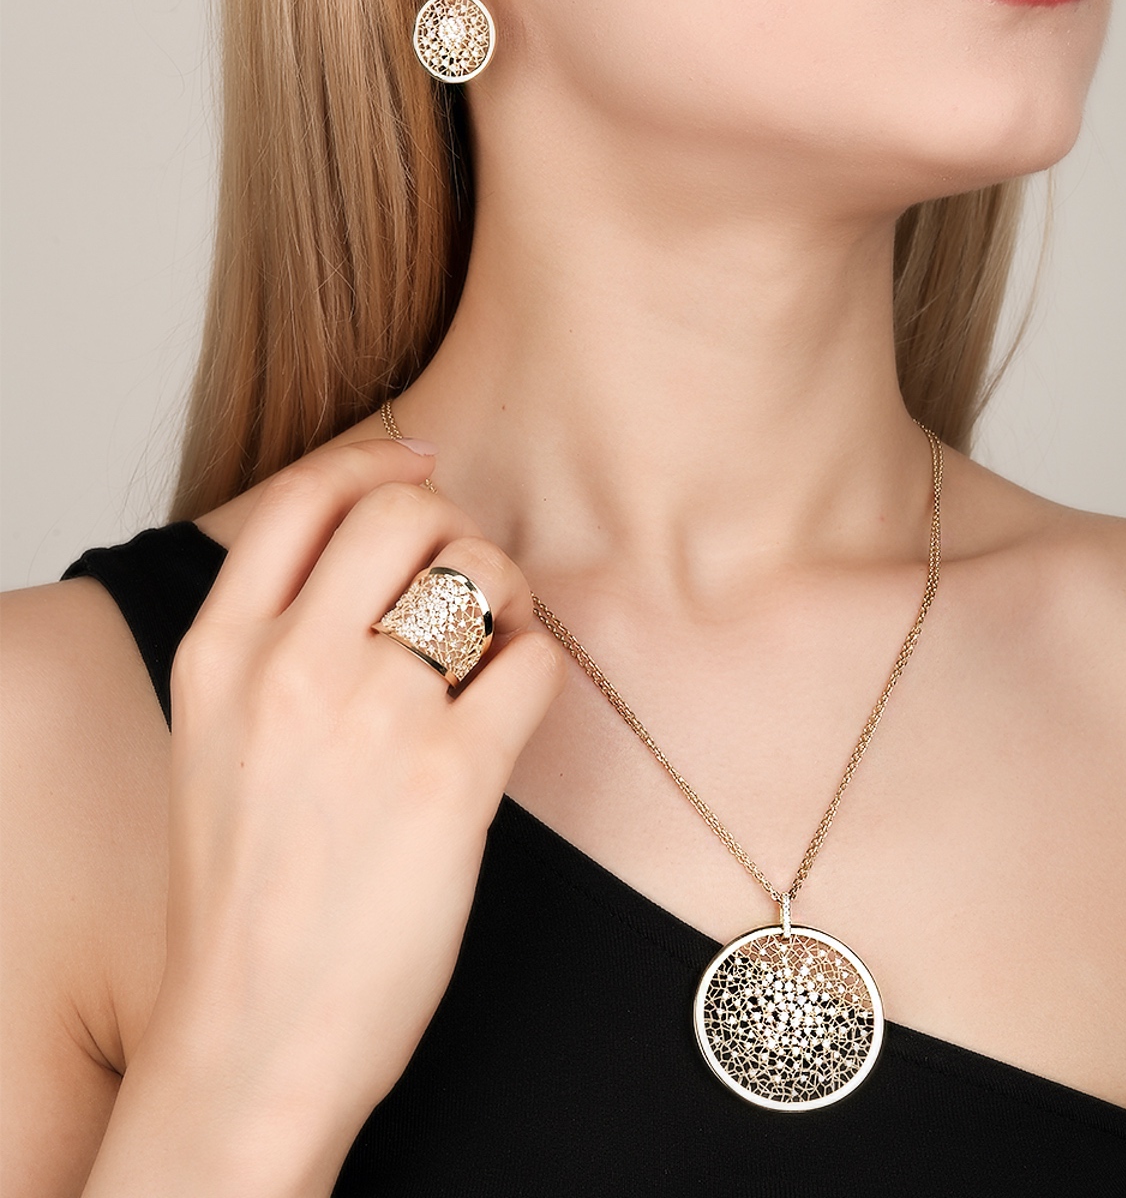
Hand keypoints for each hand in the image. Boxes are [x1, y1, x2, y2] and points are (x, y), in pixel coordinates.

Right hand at [146, 438, 567, 1141]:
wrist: (254, 1034)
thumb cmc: (246, 888)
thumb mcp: (218, 737)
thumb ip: (274, 636)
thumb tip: (378, 540)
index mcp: (219, 651)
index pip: (305, 494)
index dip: (378, 459)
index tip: (421, 461)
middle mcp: (289, 667)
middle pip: (405, 510)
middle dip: (457, 526)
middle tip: (469, 582)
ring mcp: (372, 720)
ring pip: (480, 572)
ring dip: (509, 597)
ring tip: (497, 649)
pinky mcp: (452, 780)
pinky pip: (533, 665)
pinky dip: (539, 672)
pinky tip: (512, 712)